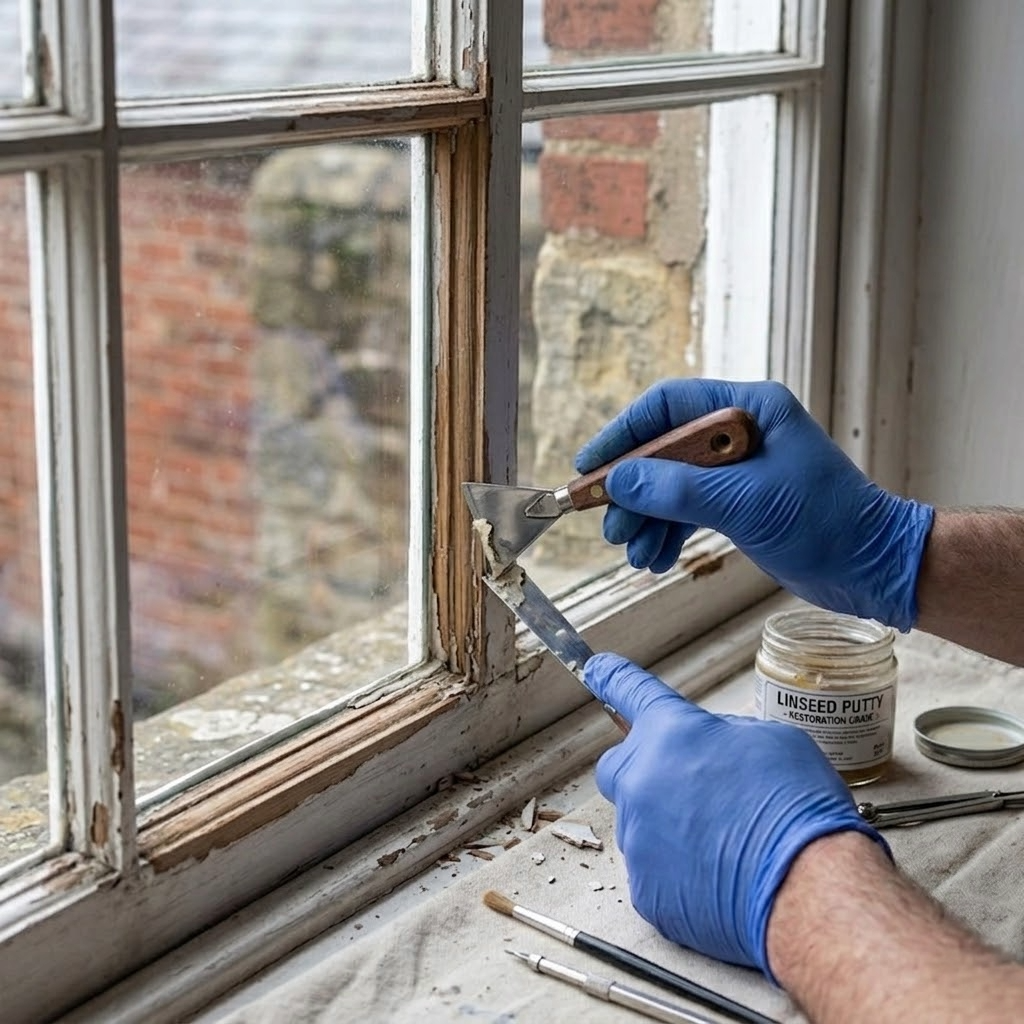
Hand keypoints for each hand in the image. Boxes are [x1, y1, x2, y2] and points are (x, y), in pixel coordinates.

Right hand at [575, 379, 933, 629]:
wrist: (874, 568)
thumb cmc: (826, 524)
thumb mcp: (743, 503)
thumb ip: (676, 490)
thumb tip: (617, 483)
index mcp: (749, 409)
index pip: (668, 406)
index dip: (623, 435)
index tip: (590, 467)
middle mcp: (741, 432)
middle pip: (664, 449)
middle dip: (633, 490)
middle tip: (610, 525)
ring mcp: (741, 469)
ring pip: (673, 484)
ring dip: (648, 518)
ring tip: (633, 552)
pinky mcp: (742, 503)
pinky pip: (690, 509)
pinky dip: (669, 532)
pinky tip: (655, 559)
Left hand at [585, 653, 889, 975]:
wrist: (808, 888)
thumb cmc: (798, 809)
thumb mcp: (772, 739)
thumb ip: (724, 735)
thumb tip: (710, 748)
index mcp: (671, 733)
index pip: (629, 691)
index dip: (612, 678)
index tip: (598, 670)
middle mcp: (642, 780)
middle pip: (619, 766)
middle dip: (644, 770)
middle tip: (688, 787)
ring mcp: (639, 837)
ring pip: (639, 823)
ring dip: (668, 826)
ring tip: (723, 843)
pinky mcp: (646, 888)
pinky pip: (653, 871)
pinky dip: (679, 872)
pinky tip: (719, 876)